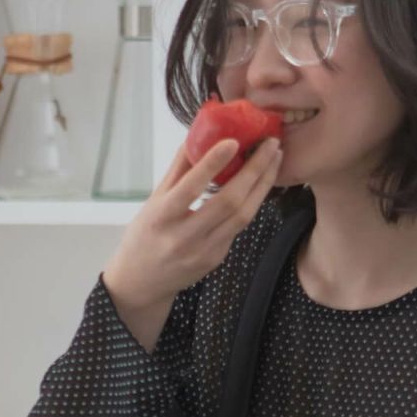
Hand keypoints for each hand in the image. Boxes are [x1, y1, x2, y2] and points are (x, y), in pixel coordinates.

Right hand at [102, 134, 283, 315]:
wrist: (142, 281)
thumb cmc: (145, 233)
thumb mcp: (153, 200)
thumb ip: (178, 170)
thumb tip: (198, 134)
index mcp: (162, 217)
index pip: (191, 187)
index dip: (213, 163)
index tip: (233, 141)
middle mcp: (184, 237)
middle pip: (228, 202)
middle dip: (254, 171)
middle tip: (271, 145)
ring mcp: (204, 251)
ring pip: (242, 216)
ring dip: (262, 185)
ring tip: (275, 160)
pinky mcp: (217, 258)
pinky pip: (239, 227)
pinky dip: (253, 202)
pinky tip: (261, 183)